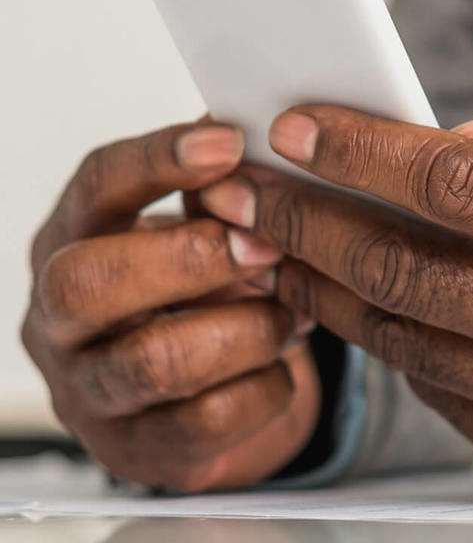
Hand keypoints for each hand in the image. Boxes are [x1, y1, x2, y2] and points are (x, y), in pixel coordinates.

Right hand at [23, 122, 319, 491]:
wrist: (201, 392)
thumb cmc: (197, 295)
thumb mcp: (200, 231)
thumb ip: (221, 194)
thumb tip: (269, 142)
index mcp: (73, 240)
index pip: (95, 187)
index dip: (159, 160)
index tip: (230, 142)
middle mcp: (60, 319)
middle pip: (91, 283)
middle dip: (193, 259)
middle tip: (267, 246)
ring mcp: (91, 391)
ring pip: (155, 361)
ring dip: (246, 329)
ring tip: (293, 312)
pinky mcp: (139, 450)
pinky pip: (208, 421)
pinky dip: (265, 386)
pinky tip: (281, 363)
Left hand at [199, 89, 472, 488]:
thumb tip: (462, 129)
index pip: (462, 182)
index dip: (365, 150)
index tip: (300, 127)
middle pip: (403, 267)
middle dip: (304, 221)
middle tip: (245, 190)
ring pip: (400, 336)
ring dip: (321, 286)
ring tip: (274, 245)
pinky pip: (432, 387)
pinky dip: (386, 337)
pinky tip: (358, 300)